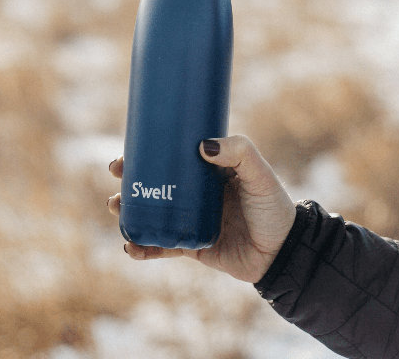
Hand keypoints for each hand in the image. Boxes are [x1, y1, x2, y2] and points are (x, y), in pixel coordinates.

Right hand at [107, 135, 296, 282]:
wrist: (283, 253)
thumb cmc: (273, 207)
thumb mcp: (259, 174)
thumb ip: (239, 152)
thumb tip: (202, 145)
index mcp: (208, 172)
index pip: (172, 158)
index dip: (148, 153)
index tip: (128, 151)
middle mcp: (195, 194)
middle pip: (156, 183)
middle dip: (130, 179)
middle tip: (116, 175)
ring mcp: (191, 219)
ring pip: (153, 213)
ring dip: (130, 211)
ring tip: (115, 208)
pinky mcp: (192, 245)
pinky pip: (162, 245)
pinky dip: (144, 247)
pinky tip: (130, 247)